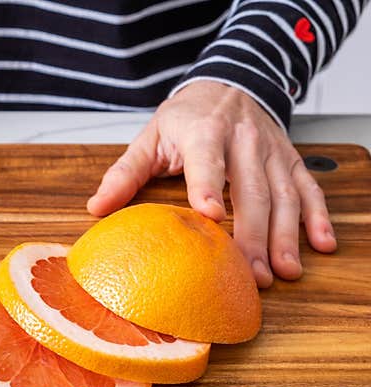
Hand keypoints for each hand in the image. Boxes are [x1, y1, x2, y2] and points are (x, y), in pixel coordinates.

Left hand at [87, 80, 336, 287]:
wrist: (228, 83)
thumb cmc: (186, 117)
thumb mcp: (150, 137)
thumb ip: (125, 173)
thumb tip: (96, 207)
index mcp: (203, 132)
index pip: (206, 160)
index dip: (209, 185)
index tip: (210, 215)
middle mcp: (243, 140)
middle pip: (251, 190)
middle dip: (253, 234)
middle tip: (252, 273)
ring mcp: (271, 151)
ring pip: (283, 195)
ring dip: (286, 235)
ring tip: (283, 271)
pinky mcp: (290, 159)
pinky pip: (308, 189)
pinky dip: (317, 217)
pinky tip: (320, 245)